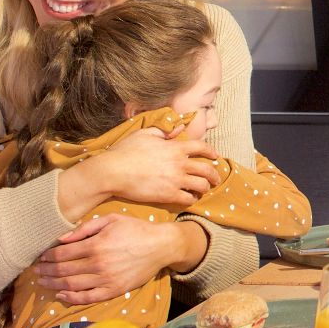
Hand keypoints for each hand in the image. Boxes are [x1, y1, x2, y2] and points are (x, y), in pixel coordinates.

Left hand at [37, 216, 197, 303]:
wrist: (161, 246)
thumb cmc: (136, 229)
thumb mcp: (110, 220)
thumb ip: (85, 228)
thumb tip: (62, 239)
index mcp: (96, 244)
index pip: (62, 254)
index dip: (48, 257)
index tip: (41, 258)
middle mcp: (98, 263)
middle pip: (63, 270)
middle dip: (46, 271)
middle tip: (37, 271)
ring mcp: (106, 279)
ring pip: (72, 285)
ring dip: (53, 284)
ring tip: (43, 282)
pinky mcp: (115, 290)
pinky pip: (88, 297)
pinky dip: (72, 297)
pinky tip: (61, 294)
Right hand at [83, 126, 222, 205]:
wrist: (113, 172)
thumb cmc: (126, 151)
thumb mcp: (145, 134)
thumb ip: (164, 131)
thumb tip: (178, 128)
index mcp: (175, 147)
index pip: (202, 147)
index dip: (211, 152)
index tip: (215, 156)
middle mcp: (179, 164)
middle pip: (207, 170)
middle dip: (214, 175)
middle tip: (215, 179)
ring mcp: (175, 180)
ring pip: (202, 186)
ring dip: (205, 188)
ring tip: (203, 190)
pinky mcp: (168, 195)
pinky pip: (188, 199)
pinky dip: (192, 199)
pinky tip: (190, 198)